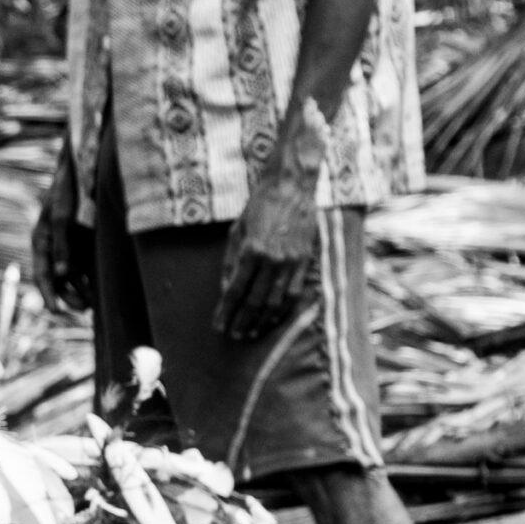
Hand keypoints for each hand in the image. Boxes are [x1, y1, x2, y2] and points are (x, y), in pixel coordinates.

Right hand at [33, 144, 95, 312]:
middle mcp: (53, 244)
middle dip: (69, 296)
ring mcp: (68, 241)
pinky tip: (104, 286)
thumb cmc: (69, 190)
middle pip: (58, 279)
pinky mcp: (84, 238)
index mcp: (41, 240)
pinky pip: (85, 263)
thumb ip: (63, 247)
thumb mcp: (63, 218)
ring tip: (97, 304)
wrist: (83, 164)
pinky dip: (92, 276)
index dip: (48, 294)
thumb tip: (62, 276)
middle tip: (85, 310)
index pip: (42, 274)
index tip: (56, 312)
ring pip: (73, 274)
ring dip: (82, 289)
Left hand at [215, 168, 316, 339]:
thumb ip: (230, 264)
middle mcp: (272, 259)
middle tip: (233, 335)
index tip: (219, 326)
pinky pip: (294, 293)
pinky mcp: (305, 261)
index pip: (235, 291)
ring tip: (251, 333)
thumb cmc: (258, 207)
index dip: (226, 312)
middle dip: (242, 321)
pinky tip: (273, 319)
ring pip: (276, 301)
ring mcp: (291, 261)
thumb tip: (227, 292)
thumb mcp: (236, 232)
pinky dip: (283, 310)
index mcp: (251, 251)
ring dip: (263, 321)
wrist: (291, 188)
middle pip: (255, 301)